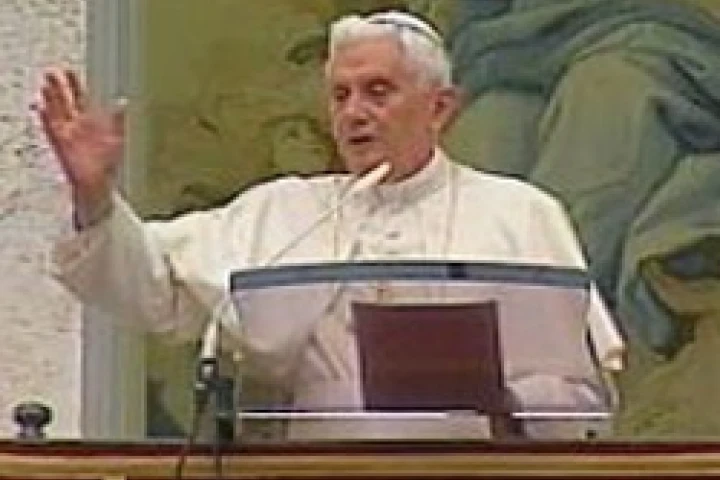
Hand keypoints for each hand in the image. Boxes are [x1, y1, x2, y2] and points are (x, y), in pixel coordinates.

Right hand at [36, 68, 124, 221]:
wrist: (99, 182)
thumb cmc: (107, 162)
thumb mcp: (116, 137)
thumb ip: (118, 119)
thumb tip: (123, 101)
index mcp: (88, 122)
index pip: (79, 99)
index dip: (74, 85)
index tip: (68, 71)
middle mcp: (75, 126)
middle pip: (64, 103)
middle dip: (57, 88)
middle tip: (50, 72)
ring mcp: (66, 135)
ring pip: (55, 114)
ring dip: (50, 101)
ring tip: (44, 86)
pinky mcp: (60, 146)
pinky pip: (51, 131)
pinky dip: (47, 120)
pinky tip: (42, 109)